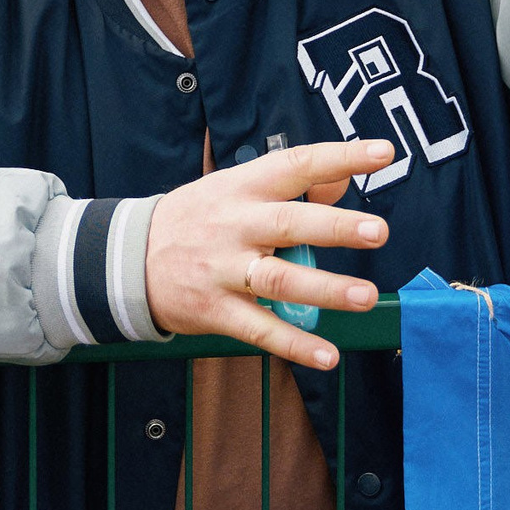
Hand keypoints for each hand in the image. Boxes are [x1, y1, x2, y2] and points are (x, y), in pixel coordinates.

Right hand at [144, 140, 393, 368]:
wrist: (128, 258)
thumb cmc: (197, 219)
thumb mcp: (234, 189)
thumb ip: (289, 186)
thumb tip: (342, 182)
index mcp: (242, 188)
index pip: (295, 164)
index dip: (339, 157)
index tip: (381, 153)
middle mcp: (235, 226)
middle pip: (289, 224)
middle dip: (335, 227)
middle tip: (377, 232)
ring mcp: (224, 270)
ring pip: (279, 280)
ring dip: (325, 290)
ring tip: (366, 296)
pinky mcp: (216, 309)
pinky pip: (260, 329)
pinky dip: (294, 345)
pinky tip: (327, 356)